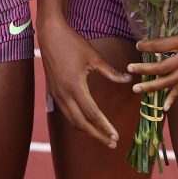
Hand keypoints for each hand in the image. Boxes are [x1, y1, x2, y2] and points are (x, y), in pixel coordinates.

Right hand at [37, 20, 132, 146]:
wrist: (50, 35)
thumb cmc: (73, 44)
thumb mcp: (94, 57)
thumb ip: (111, 72)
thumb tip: (128, 80)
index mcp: (75, 87)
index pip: (92, 114)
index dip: (104, 126)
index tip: (115, 136)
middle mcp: (64, 95)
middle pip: (81, 123)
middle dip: (97, 135)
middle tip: (111, 143)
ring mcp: (57, 95)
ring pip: (72, 121)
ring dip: (87, 131)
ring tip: (101, 136)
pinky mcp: (53, 93)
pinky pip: (66, 113)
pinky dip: (77, 122)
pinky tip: (86, 123)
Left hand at [128, 0, 177, 109]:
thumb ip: (176, 22)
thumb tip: (158, 24)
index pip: (162, 46)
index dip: (147, 46)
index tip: (137, 45)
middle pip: (164, 67)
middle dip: (145, 70)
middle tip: (130, 69)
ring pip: (172, 80)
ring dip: (154, 86)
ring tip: (138, 89)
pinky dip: (174, 95)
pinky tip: (165, 107)